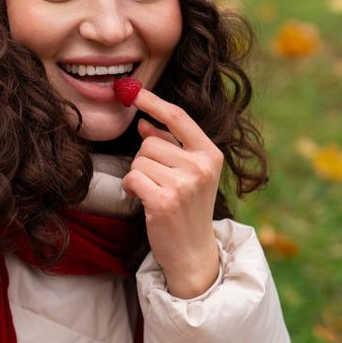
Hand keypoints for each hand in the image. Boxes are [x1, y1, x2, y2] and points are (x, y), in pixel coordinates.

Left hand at [121, 87, 222, 298]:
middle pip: (149, 143)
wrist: (192, 252)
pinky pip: (132, 178)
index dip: (152, 101)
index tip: (132, 90)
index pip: (178, 117)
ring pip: (139, 161)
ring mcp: (184, 184)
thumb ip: (170, 147)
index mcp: (210, 154)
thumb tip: (144, 124)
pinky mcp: (164, 201)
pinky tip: (145, 202)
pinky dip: (131, 189)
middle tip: (158, 183)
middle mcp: (200, 166)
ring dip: (139, 177)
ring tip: (155, 194)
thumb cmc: (187, 210)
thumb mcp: (189, 174)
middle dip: (145, 161)